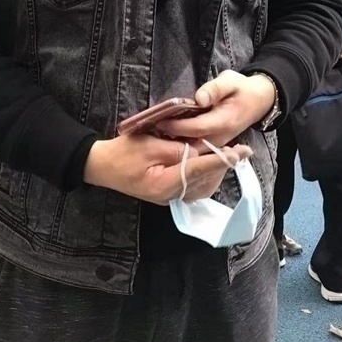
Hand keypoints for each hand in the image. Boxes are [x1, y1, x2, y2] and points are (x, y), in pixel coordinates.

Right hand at [84, 134, 252, 204]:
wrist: (101, 166)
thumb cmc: (122, 152)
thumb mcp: (149, 143)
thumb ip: (176, 149)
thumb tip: (199, 151)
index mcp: (165, 183)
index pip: (199, 170)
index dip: (222, 159)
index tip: (240, 153)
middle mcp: (170, 195)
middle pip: (205, 181)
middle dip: (223, 164)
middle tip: (239, 148)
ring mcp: (169, 197)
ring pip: (203, 187)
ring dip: (217, 170)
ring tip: (229, 154)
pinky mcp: (168, 194)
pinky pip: (194, 188)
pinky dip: (206, 175)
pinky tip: (210, 163)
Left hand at [156, 70, 276, 147]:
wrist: (258, 100)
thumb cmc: (242, 89)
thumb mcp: (230, 81)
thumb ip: (215, 89)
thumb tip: (200, 98)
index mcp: (224, 121)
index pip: (195, 128)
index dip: (176, 125)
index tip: (159, 120)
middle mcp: (221, 136)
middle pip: (191, 143)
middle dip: (171, 138)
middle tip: (149, 131)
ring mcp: (218, 142)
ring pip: (193, 148)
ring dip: (174, 143)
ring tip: (153, 135)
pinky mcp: (215, 142)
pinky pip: (196, 146)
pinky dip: (182, 143)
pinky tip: (166, 136)